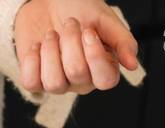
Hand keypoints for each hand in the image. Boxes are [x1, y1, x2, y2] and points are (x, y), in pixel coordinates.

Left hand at [14, 0, 139, 94]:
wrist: (48, 2)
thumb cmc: (80, 10)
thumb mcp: (104, 19)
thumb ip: (122, 41)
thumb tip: (133, 64)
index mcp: (104, 68)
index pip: (106, 80)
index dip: (95, 56)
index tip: (88, 31)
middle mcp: (83, 81)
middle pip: (76, 73)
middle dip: (70, 42)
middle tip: (69, 23)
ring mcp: (59, 84)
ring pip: (53, 83)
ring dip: (50, 51)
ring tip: (52, 34)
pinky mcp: (36, 81)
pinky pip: (31, 83)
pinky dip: (32, 60)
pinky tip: (37, 46)